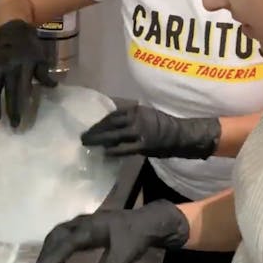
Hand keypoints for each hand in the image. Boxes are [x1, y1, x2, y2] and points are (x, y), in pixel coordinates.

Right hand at [0, 19, 56, 127]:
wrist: (12, 31)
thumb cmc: (30, 47)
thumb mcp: (41, 58)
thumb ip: (44, 74)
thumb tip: (53, 88)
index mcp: (22, 66)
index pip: (20, 90)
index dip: (18, 106)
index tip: (18, 120)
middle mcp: (7, 68)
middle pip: (5, 92)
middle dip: (6, 109)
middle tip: (9, 126)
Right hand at [31, 201, 189, 262]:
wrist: (150, 221)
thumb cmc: (137, 236)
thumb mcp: (126, 255)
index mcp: (90, 228)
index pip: (64, 245)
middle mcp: (81, 223)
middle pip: (55, 239)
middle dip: (44, 260)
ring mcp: (82, 223)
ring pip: (57, 237)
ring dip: (50, 257)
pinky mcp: (85, 228)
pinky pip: (64, 239)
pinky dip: (58, 254)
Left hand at [81, 105, 221, 158]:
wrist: (180, 134)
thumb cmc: (162, 124)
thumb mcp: (145, 114)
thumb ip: (130, 117)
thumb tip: (112, 123)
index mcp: (135, 109)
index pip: (112, 114)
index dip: (99, 122)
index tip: (89, 127)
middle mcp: (136, 118)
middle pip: (110, 124)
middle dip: (95, 131)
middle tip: (83, 137)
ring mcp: (140, 131)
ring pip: (114, 135)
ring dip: (99, 140)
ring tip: (88, 145)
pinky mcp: (144, 145)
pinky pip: (125, 148)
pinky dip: (114, 151)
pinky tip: (104, 153)